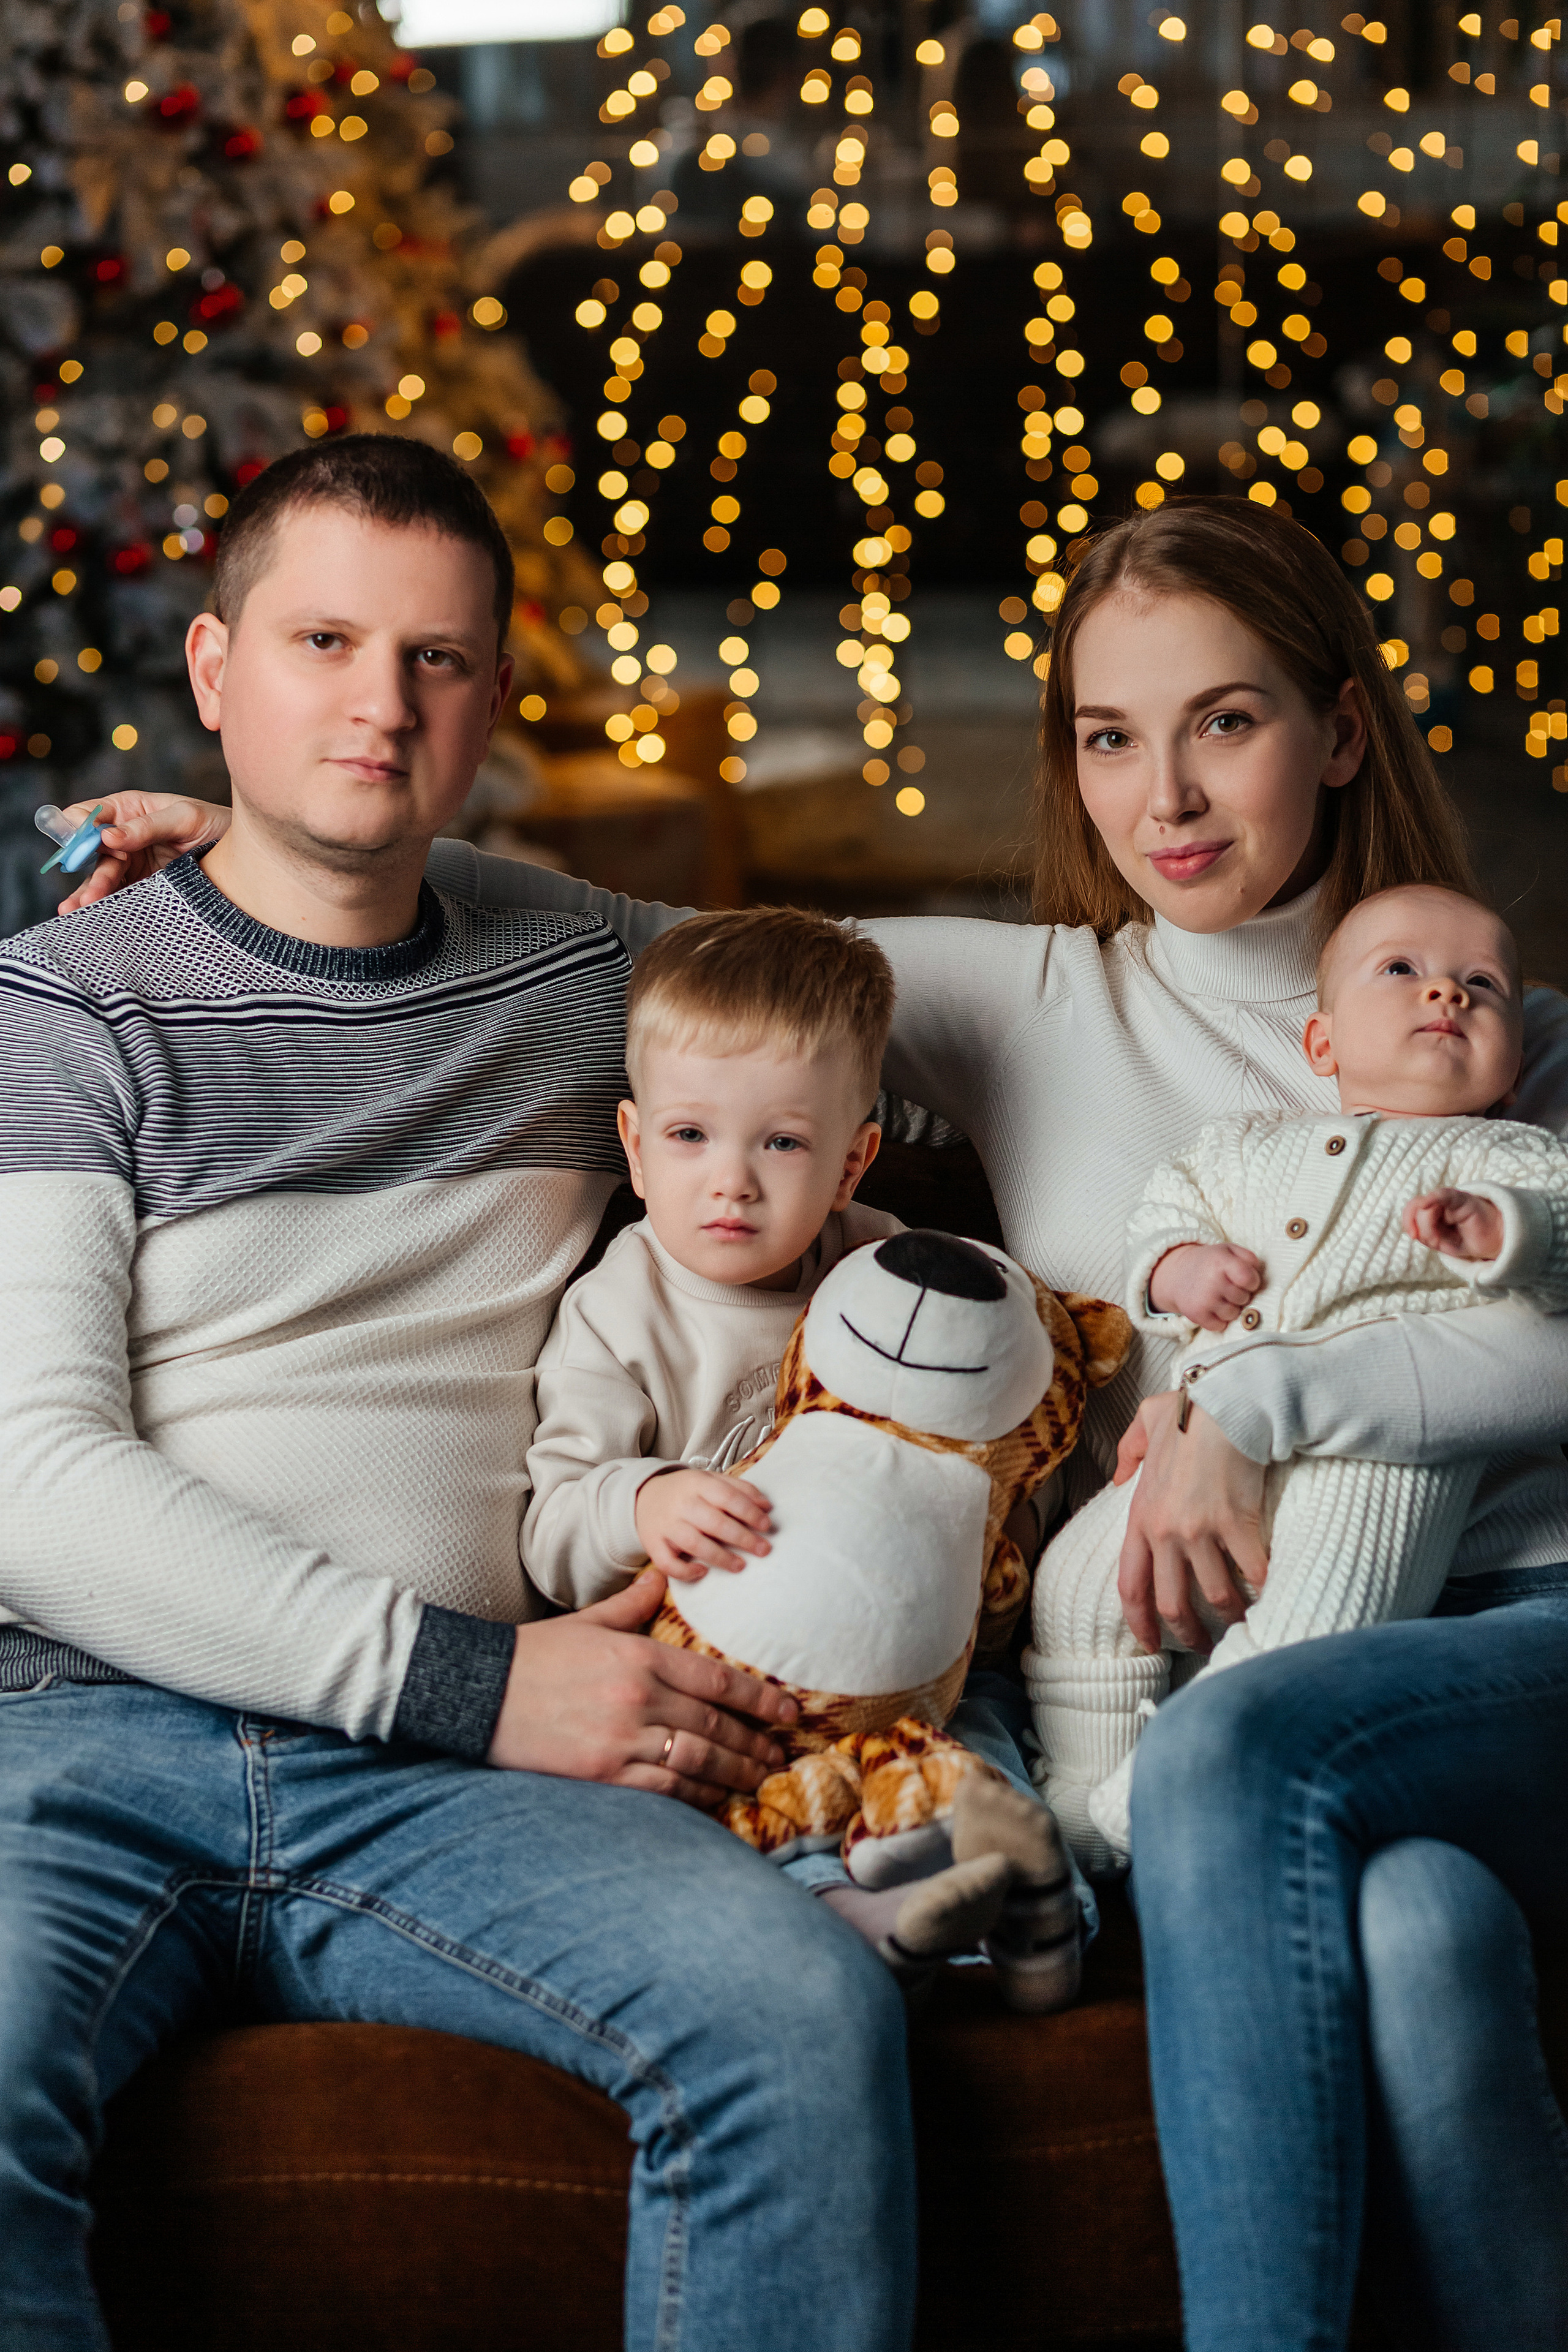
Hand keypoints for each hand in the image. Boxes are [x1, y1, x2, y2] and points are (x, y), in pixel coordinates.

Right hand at [56, 793, 231, 912]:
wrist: (247, 857)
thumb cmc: (216, 825)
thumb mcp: (185, 817)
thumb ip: (147, 826)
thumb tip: (107, 837)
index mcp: (128, 810)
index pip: (89, 815)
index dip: (77, 829)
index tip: (79, 846)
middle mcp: (123, 838)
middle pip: (91, 853)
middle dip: (85, 871)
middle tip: (86, 894)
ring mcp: (131, 865)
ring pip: (101, 878)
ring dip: (90, 893)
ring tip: (80, 910)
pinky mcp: (141, 889)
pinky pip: (118, 897)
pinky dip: (105, 907)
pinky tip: (93, 918)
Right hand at [487, 1568, 797, 1806]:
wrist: (476, 1690)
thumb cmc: (533, 1655)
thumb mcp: (589, 1621)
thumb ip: (634, 1604)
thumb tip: (664, 1576)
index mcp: (639, 1656)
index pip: (717, 1679)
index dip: (758, 1699)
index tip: (787, 1711)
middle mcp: (639, 1698)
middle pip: (716, 1725)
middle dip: (754, 1741)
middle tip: (780, 1752)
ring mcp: (621, 1739)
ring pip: (698, 1761)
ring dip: (736, 1772)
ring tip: (759, 1777)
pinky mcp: (601, 1774)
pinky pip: (664, 1791)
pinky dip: (696, 1797)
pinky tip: (716, 1800)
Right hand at [635, 1468, 773, 1579]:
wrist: (643, 1496)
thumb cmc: (686, 1491)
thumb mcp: (710, 1481)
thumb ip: (739, 1489)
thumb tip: (767, 1506)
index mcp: (697, 1484)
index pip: (728, 1497)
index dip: (750, 1512)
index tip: (766, 1525)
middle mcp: (682, 1504)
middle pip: (715, 1523)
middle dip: (743, 1538)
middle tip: (763, 1549)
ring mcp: (666, 1526)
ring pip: (694, 1544)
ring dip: (720, 1557)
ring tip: (741, 1566)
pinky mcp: (653, 1545)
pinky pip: (668, 1563)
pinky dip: (685, 1571)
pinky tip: (702, 1571)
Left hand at [1114, 1391, 1268, 1653]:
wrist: (1228, 1402)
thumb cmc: (1191, 1411)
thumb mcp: (1145, 1423)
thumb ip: (1128, 1451)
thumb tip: (1118, 1476)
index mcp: (1141, 1515)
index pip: (1130, 1584)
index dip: (1139, 1622)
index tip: (1151, 1642)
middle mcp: (1165, 1530)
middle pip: (1171, 1601)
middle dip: (1187, 1632)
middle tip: (1203, 1644)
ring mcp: (1200, 1529)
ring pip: (1214, 1595)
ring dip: (1230, 1616)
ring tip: (1241, 1623)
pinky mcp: (1236, 1523)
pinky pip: (1251, 1572)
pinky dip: (1263, 1589)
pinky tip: (1270, 1595)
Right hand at [1149, 1241, 1263, 1332]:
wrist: (1177, 1274)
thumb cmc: (1210, 1262)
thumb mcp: (1229, 1250)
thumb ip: (1249, 1258)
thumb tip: (1257, 1276)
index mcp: (1221, 1262)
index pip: (1250, 1279)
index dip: (1252, 1281)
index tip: (1244, 1279)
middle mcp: (1212, 1281)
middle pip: (1244, 1298)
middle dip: (1240, 1294)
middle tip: (1228, 1286)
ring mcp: (1203, 1300)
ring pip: (1233, 1314)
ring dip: (1230, 1308)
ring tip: (1219, 1296)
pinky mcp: (1196, 1314)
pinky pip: (1220, 1325)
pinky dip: (1219, 1319)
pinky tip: (1212, 1307)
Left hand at [1403, 1188, 1502, 1263]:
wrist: (1495, 1240)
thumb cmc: (1467, 1239)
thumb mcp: (1442, 1242)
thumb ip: (1426, 1234)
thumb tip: (1414, 1231)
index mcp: (1432, 1210)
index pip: (1411, 1209)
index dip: (1407, 1221)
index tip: (1412, 1236)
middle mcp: (1439, 1202)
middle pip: (1417, 1210)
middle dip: (1422, 1229)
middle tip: (1435, 1241)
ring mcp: (1451, 1199)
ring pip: (1427, 1208)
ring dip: (1431, 1227)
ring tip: (1448, 1237)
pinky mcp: (1464, 1199)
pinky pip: (1444, 1195)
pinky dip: (1432, 1198)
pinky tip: (1426, 1203)